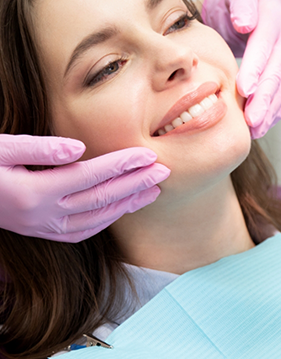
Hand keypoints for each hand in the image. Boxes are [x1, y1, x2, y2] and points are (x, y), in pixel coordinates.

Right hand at [0, 134, 169, 242]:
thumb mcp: (1, 148)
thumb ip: (39, 148)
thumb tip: (78, 148)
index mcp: (33, 191)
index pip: (91, 176)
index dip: (123, 165)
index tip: (149, 155)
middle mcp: (43, 215)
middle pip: (102, 198)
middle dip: (136, 184)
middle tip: (164, 172)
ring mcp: (45, 228)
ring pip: (98, 218)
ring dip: (129, 203)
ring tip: (154, 189)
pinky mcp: (46, 232)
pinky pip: (85, 231)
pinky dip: (110, 219)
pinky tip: (125, 207)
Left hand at [202, 0, 280, 138]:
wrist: (250, 1)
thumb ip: (242, 3)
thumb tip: (245, 22)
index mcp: (273, 15)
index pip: (266, 44)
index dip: (256, 67)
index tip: (245, 88)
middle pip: (278, 70)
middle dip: (265, 97)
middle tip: (252, 119)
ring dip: (271, 109)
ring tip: (256, 128)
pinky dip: (276, 110)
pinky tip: (264, 125)